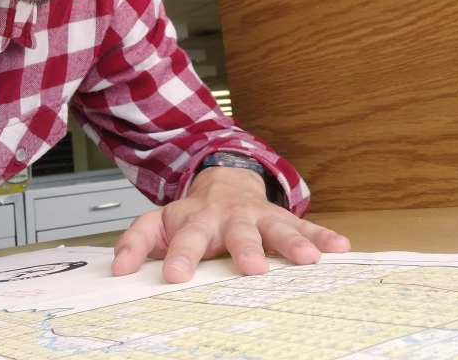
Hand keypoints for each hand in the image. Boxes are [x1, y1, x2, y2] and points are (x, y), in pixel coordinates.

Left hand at [111, 166, 349, 282]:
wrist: (224, 181)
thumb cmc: (192, 213)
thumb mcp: (158, 222)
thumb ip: (136, 242)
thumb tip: (118, 269)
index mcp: (193, 219)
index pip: (182, 236)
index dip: (179, 255)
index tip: (174, 276)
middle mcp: (226, 216)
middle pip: (234, 232)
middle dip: (244, 248)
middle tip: (252, 267)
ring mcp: (256, 216)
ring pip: (274, 227)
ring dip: (291, 242)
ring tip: (307, 259)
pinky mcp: (279, 217)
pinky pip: (303, 226)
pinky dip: (321, 236)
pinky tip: (339, 247)